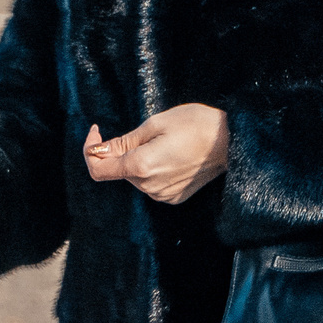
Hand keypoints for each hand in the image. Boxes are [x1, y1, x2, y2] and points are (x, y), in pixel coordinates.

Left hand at [85, 104, 228, 204]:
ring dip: (138, 160)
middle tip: (142, 132)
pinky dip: (152, 170)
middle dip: (120, 152)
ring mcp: (162, 195)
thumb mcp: (155, 124)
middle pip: (119, 171)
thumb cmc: (195, 125)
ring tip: (164, 142)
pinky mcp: (174, 197)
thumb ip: (124, 141)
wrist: (232, 142)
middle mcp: (149, 187)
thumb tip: (100, 150)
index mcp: (141, 166)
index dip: (91, 151)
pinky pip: (151, 184)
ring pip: (135, 177)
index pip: (98, 170)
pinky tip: (171, 155)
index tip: (97, 133)